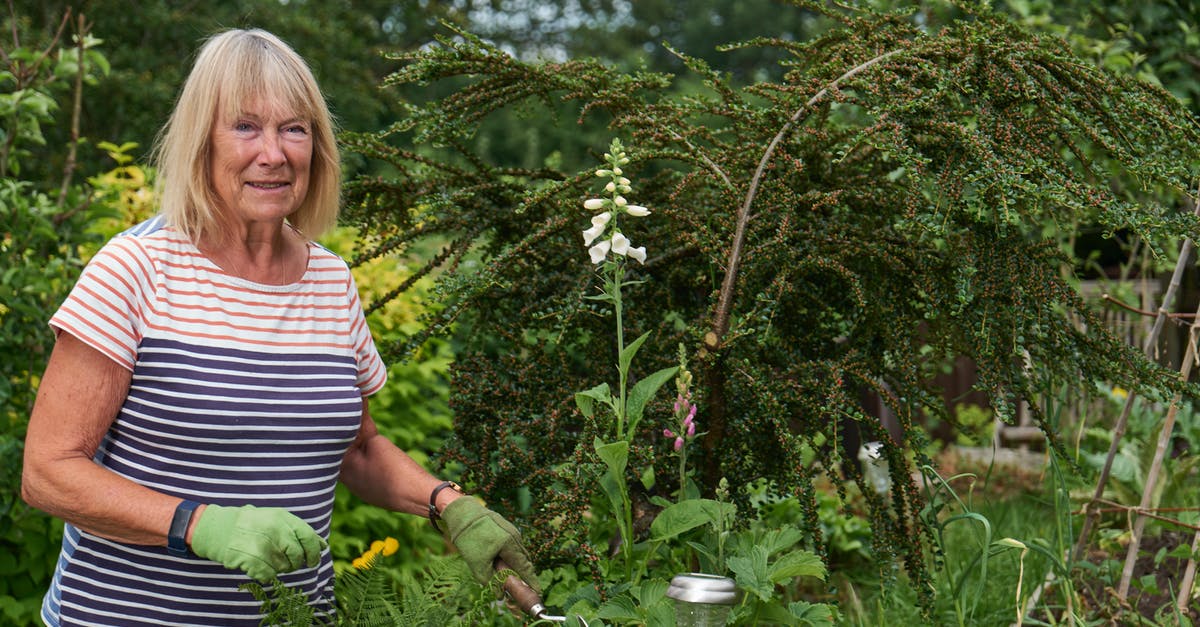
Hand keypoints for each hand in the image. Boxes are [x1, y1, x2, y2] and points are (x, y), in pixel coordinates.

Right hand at [190, 504, 325, 581]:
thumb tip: (323, 546)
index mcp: (283, 518)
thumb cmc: (252, 524)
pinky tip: (258, 564)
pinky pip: (269, 575)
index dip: (314, 551)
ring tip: (268, 559)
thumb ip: (299, 531)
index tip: (313, 560)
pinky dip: (266, 574)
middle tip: (291, 564)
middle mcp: (276, 531)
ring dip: (280, 568)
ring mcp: (264, 546)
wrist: (220, 529)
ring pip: (284, 567)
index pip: (308, 536)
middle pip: (298, 555)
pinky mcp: (253, 561)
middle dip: (297, 563)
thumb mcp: (277, 519)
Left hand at [440, 496, 539, 593]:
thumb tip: (501, 596)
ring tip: (502, 571)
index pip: (525, 567)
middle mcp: (515, 536)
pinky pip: (511, 544)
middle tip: (517, 586)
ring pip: (517, 551)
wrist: (461, 512)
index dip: (531, 581)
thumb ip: (491, 581)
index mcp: (511, 545)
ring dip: (513, 563)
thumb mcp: (477, 564)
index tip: (538, 591)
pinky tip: (496, 557)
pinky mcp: (505, 526)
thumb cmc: (469, 539)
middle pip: (523, 560)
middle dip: (522, 573)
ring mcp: (511, 529)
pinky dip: (508, 554)